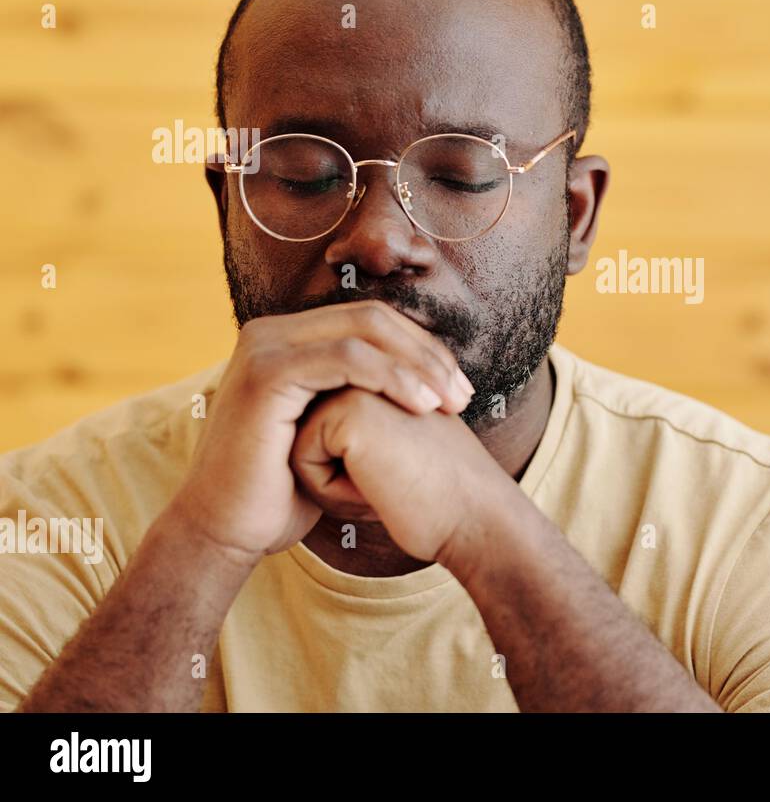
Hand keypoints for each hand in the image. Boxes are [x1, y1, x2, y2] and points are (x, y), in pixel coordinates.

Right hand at [172, 301, 475, 560]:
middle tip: (463, 395)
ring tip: (450, 402)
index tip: (458, 389)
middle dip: (427, 353)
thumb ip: (362, 398)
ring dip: (418, 364)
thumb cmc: (284, 491)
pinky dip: (392, 377)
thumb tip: (424, 381)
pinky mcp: (266, 374)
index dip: (422, 348)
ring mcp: (265, 347)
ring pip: (364, 331)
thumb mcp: (333, 434)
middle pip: (373, 317)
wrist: (226, 532)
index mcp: (289, 339)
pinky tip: (421, 405)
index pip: (372, 321)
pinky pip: (346, 359)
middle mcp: (272, 332)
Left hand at [289, 387, 508, 562]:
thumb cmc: (436, 496)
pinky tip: (377, 486)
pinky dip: (330, 489)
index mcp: (381, 371)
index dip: (347, 466)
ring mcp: (359, 381)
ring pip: (297, 443)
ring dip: (332, 480)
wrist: (476, 518)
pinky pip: (300, 459)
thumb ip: (357, 425)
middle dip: (336, 471)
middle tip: (397, 479)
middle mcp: (369, 366)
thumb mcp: (394, 447)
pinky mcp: (347, 407)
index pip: (321, 428)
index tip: (401, 472)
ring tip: (388, 481)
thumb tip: (306, 435)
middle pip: (305, 432)